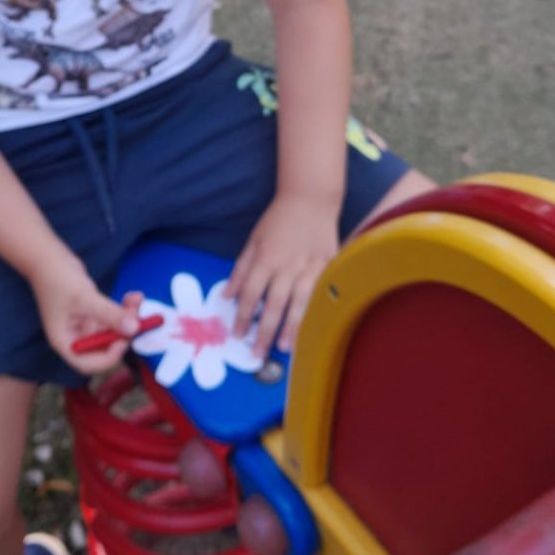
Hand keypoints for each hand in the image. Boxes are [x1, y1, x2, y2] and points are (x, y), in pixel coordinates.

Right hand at [30, 249, 141, 375]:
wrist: (47, 256)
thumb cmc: (57, 279)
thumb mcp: (84, 298)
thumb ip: (109, 314)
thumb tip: (134, 328)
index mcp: (64, 341)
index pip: (87, 363)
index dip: (108, 357)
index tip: (124, 340)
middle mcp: (74, 336)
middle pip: (103, 347)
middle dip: (123, 333)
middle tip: (138, 317)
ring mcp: (84, 324)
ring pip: (111, 329)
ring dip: (127, 317)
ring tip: (136, 300)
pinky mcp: (92, 311)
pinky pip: (112, 316)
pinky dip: (123, 308)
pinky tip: (132, 296)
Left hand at [226, 194, 340, 358]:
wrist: (310, 200)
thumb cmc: (278, 220)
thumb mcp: (253, 241)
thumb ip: (240, 270)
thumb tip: (226, 296)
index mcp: (266, 259)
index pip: (251, 294)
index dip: (242, 316)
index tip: (236, 335)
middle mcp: (287, 267)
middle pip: (274, 305)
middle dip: (264, 331)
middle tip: (257, 354)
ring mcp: (310, 268)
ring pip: (300, 304)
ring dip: (291, 328)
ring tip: (284, 349)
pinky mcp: (328, 267)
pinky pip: (321, 295)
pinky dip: (316, 312)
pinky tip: (314, 328)